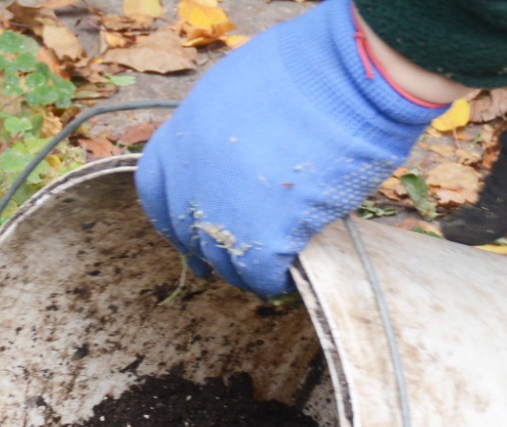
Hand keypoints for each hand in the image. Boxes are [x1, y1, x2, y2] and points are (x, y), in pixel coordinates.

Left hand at [135, 0, 445, 296]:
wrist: (350, 76)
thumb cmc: (309, 67)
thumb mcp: (238, 88)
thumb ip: (221, 132)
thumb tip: (228, 163)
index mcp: (182, 137)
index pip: (156, 193)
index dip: (176, 215)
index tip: (193, 227)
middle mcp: (191, 178)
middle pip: (189, 233)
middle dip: (212, 245)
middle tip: (238, 252)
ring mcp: (222, 210)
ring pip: (224, 261)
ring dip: (247, 264)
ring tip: (275, 257)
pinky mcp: (262, 235)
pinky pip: (260, 275)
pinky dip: (275, 278)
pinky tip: (291, 268)